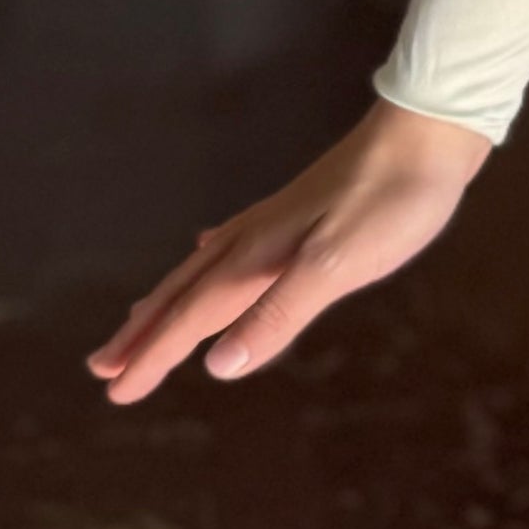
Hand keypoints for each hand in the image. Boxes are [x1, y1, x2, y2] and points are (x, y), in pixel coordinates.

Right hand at [88, 98, 493, 403]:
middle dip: (142, 335)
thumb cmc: (389, 200)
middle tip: (102, 368)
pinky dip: (208, 266)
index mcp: (257, 258)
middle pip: (182, 295)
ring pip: (202, 272)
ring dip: (167, 304)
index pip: (192, 319)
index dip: (153, 358)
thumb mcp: (338, 267)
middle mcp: (253, 239)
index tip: (117, 393)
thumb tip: (218, 366)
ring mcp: (273, 223)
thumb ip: (279, 314)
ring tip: (137, 324)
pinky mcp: (297, 214)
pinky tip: (207, 256)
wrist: (427, 134)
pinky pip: (232, 249)